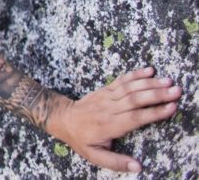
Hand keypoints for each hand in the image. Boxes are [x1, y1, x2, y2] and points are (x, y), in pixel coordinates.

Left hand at [51, 67, 181, 171]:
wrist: (62, 118)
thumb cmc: (81, 139)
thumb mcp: (94, 155)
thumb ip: (116, 162)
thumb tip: (138, 167)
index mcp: (110, 125)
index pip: (135, 117)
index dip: (154, 112)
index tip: (171, 107)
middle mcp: (109, 109)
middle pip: (136, 100)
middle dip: (157, 94)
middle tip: (176, 91)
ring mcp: (107, 97)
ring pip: (130, 88)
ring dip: (150, 83)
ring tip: (168, 81)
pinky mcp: (105, 90)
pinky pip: (121, 80)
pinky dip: (135, 74)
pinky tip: (149, 70)